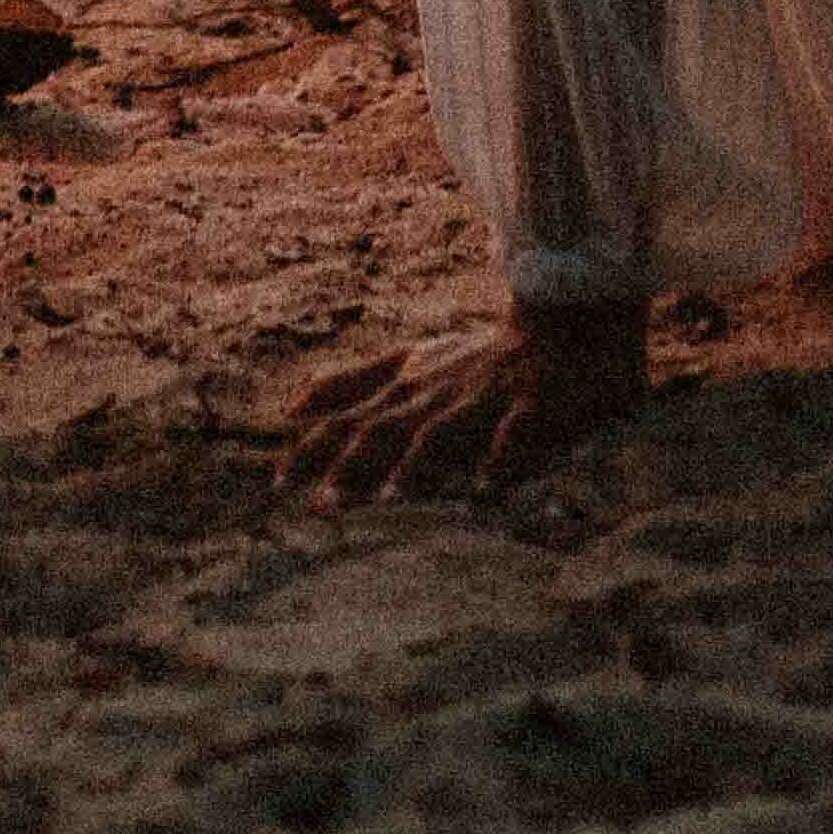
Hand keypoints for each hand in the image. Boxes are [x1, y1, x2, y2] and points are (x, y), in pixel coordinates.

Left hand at [275, 296, 650, 500]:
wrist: (555, 330)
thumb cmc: (474, 357)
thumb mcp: (406, 363)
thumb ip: (351, 383)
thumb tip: (291, 406)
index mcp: (406, 387)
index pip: (349, 418)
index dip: (313, 448)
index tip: (278, 483)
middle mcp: (436, 393)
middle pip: (386, 427)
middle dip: (353, 462)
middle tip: (322, 503)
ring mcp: (482, 398)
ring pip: (444, 430)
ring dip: (419, 461)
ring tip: (394, 496)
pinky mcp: (531, 404)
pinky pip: (514, 431)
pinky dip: (501, 457)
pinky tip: (488, 486)